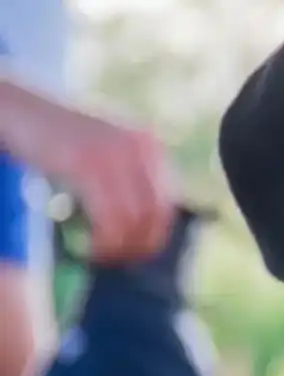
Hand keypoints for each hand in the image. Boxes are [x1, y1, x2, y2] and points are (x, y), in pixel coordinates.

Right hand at [0, 82, 177, 263]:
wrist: (13, 107)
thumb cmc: (52, 139)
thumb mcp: (101, 151)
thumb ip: (125, 179)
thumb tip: (142, 229)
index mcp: (149, 143)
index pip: (167, 202)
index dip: (154, 234)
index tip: (135, 251)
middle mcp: (140, 146)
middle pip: (156, 215)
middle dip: (139, 245)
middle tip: (115, 259)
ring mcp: (116, 153)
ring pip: (135, 221)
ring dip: (117, 248)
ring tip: (96, 255)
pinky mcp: (88, 164)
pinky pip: (110, 219)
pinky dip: (102, 242)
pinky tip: (86, 249)